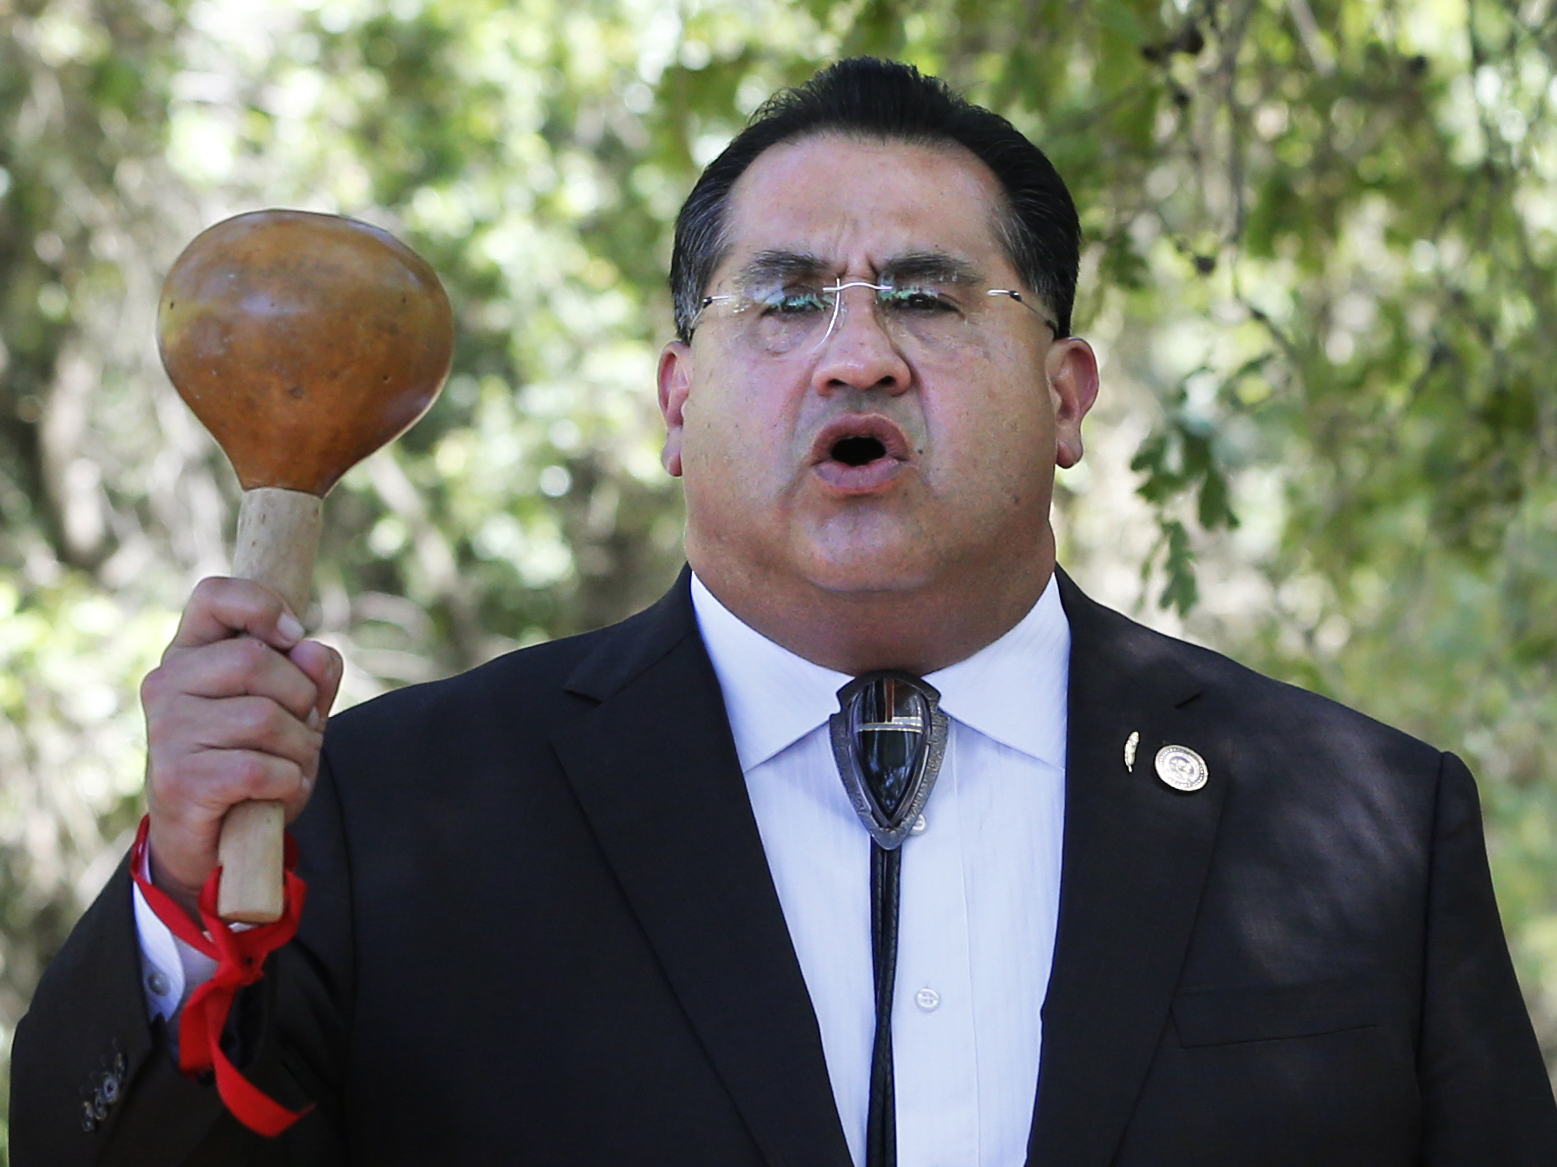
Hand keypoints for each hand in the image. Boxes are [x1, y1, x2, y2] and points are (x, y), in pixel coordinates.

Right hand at [141, 577, 342, 919]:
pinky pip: (262, 768)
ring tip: (290, 767)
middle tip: (301, 729)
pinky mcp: (180, 780)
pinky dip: (289, 784)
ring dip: (301, 750)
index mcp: (190, 653)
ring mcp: (167, 732)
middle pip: (256, 660)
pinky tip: (277, 793)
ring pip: (266, 718)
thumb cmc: (251, 760)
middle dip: (301, 698)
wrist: (209, 840)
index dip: (262, 605)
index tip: (291, 635)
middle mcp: (167, 685)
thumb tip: (313, 651)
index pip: (215, 595)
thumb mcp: (293, 710)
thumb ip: (312, 675)